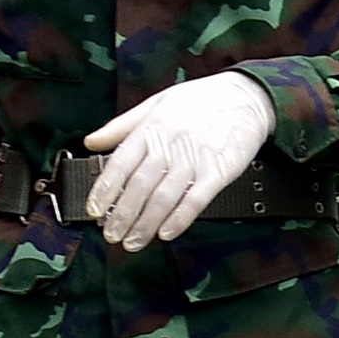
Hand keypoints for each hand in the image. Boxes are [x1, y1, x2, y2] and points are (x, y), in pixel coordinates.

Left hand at [81, 70, 275, 250]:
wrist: (246, 96)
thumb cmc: (200, 100)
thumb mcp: (156, 103)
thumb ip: (121, 125)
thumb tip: (92, 141)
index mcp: (152, 127)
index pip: (121, 162)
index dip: (104, 189)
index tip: (94, 210)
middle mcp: (171, 143)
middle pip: (140, 185)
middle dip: (122, 214)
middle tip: (112, 233)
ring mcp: (196, 158)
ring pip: (165, 196)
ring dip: (146, 223)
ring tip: (134, 240)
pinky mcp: (219, 171)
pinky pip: (196, 199)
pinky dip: (180, 219)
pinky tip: (167, 232)